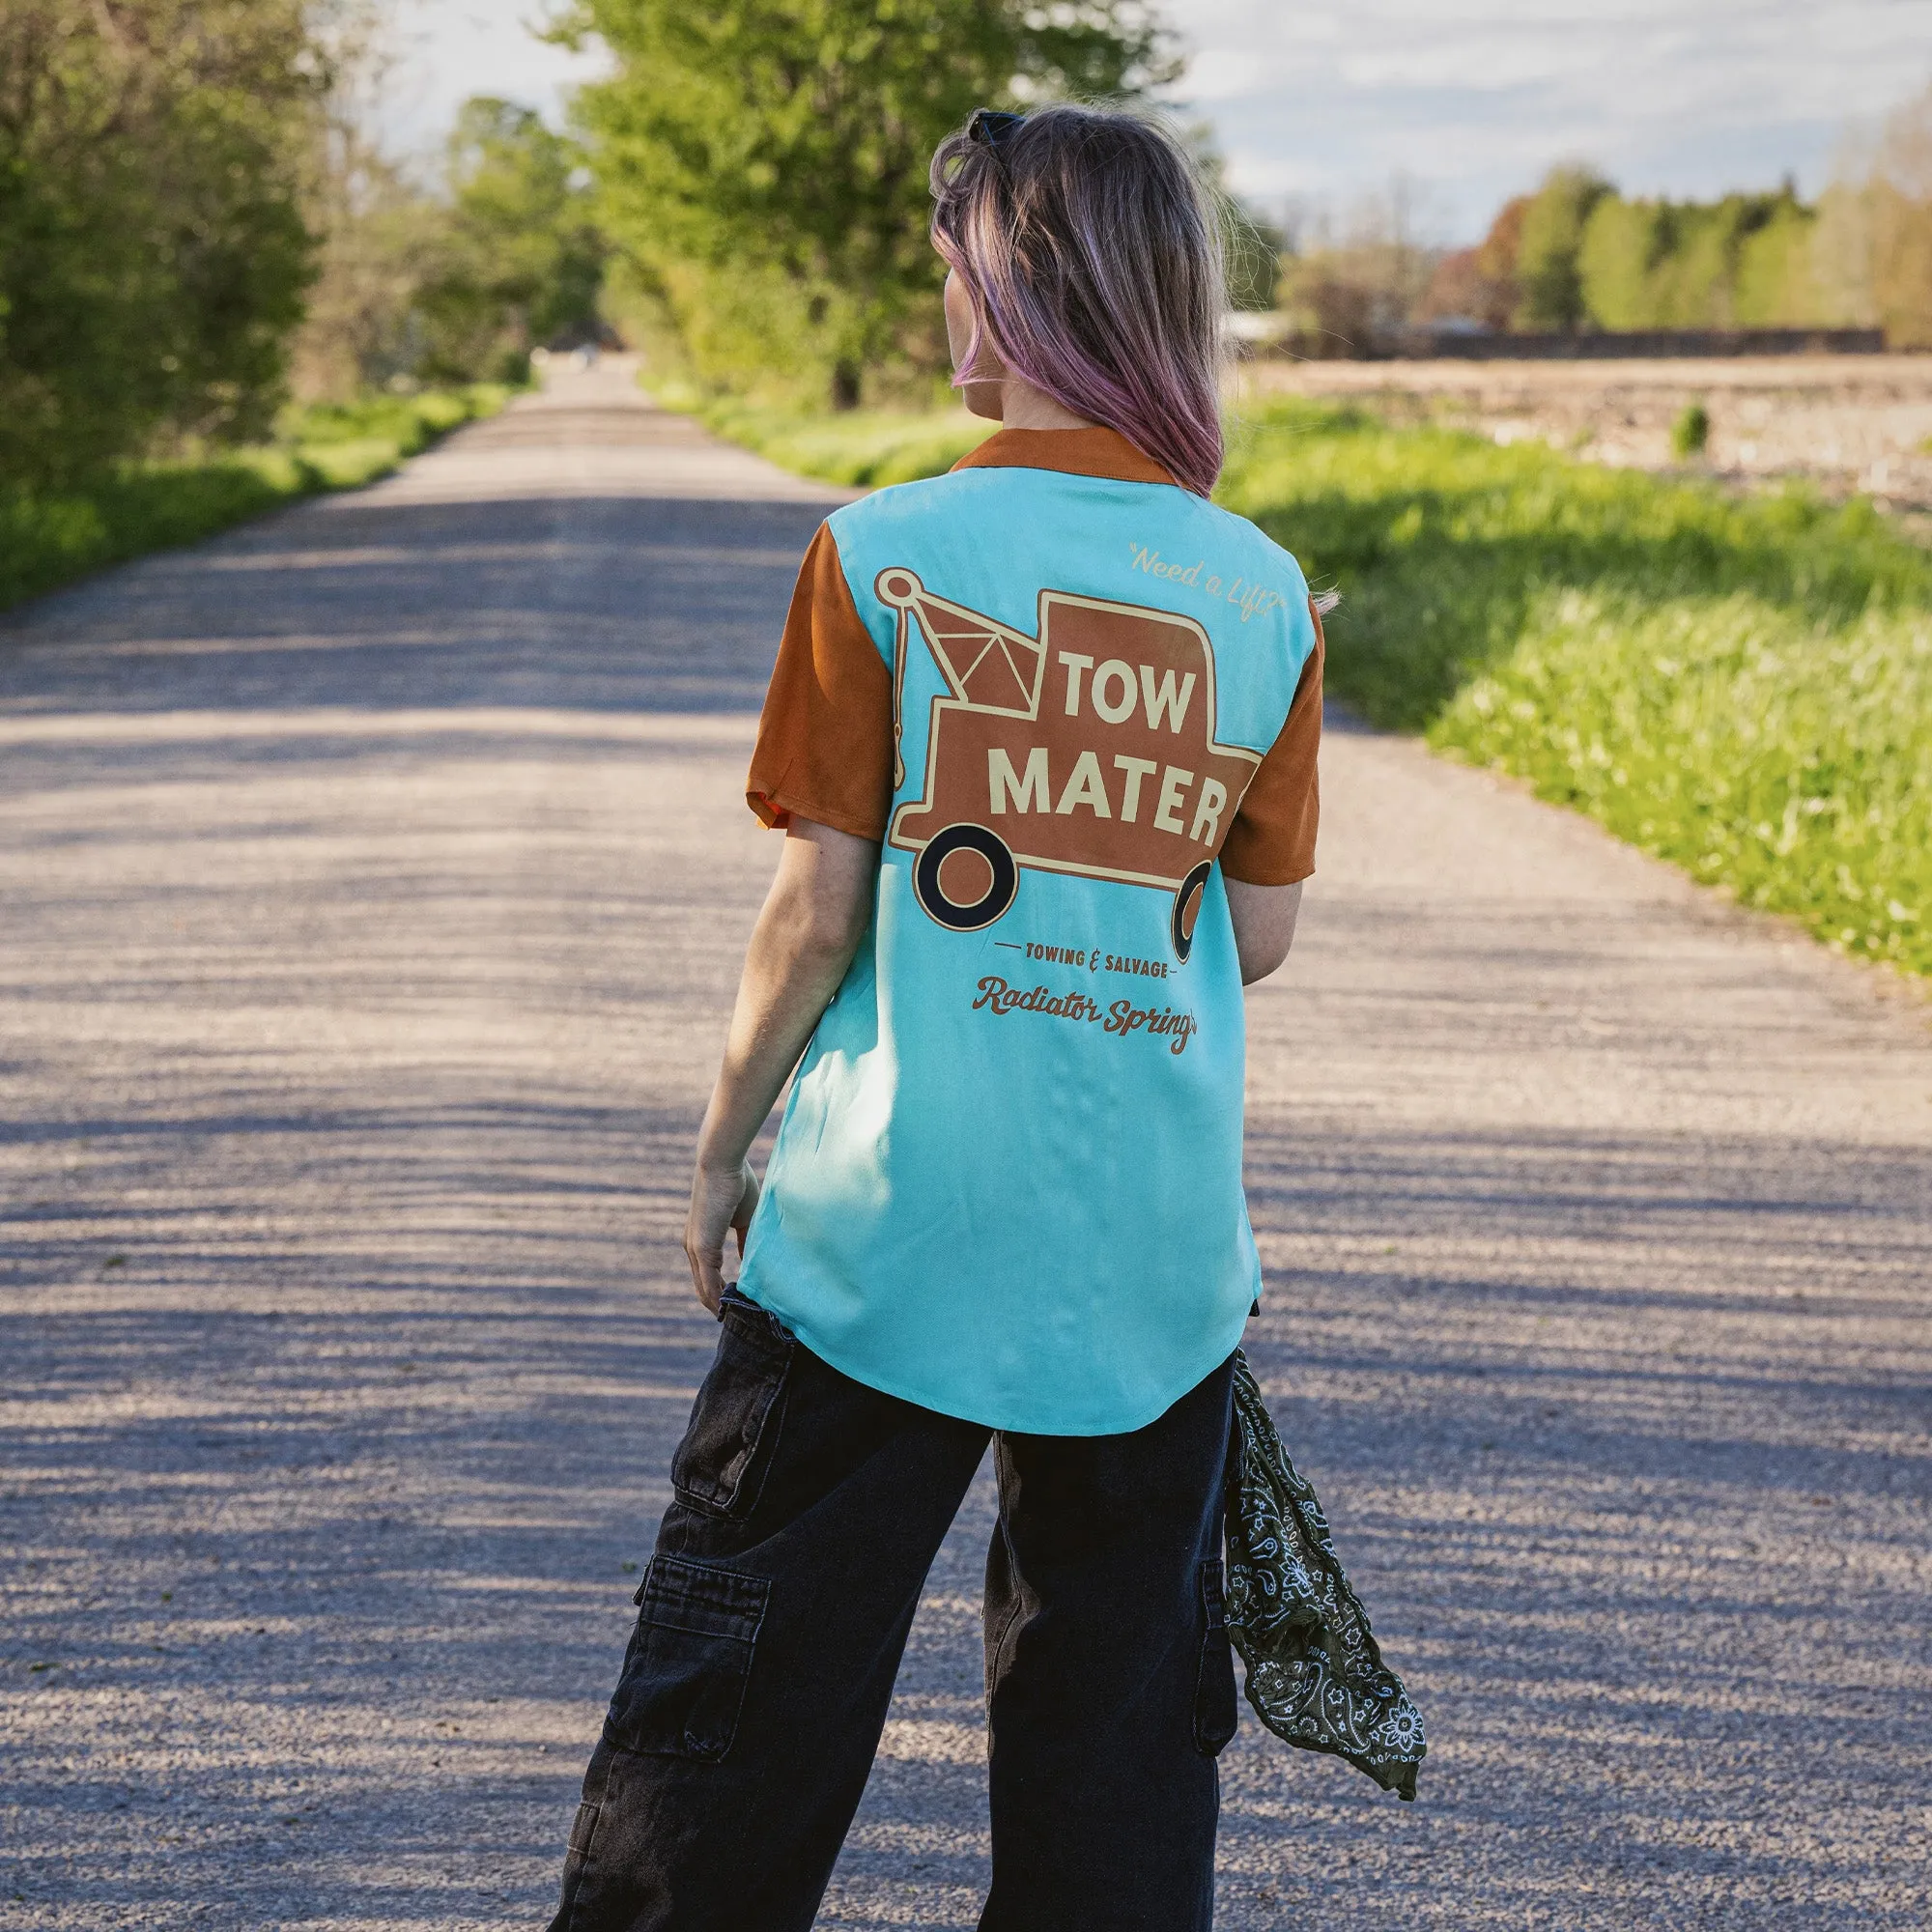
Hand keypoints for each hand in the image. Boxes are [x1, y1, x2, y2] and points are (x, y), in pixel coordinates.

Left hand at [683, 1159, 759, 1314]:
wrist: (722, 1163)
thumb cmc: (735, 1184)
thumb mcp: (744, 1220)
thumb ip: (746, 1241)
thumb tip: (752, 1261)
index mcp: (701, 1240)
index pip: (708, 1276)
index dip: (721, 1292)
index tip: (738, 1305)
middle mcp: (693, 1248)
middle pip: (703, 1288)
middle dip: (719, 1305)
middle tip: (738, 1319)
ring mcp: (695, 1248)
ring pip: (704, 1289)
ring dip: (719, 1306)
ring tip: (738, 1319)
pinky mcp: (702, 1247)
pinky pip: (709, 1281)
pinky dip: (719, 1297)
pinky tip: (731, 1308)